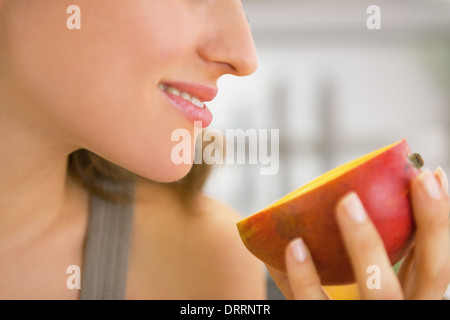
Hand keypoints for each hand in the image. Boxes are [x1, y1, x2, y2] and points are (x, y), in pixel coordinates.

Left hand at [267, 167, 449, 299]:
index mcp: (417, 301)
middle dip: (434, 227)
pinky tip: (293, 246)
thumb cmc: (359, 307)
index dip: (441, 222)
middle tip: (417, 180)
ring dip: (365, 244)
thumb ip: (366, 262)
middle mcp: (407, 313)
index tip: (433, 175)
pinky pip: (318, 306)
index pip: (438, 262)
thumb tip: (343, 207)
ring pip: (379, 292)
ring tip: (347, 200)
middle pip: (435, 276)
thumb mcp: (372, 291)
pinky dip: (304, 278)